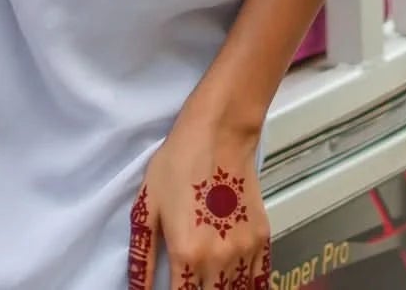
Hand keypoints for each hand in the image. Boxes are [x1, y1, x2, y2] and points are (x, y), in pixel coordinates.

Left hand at [129, 109, 270, 289]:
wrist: (220, 132)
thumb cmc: (178, 164)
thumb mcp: (148, 207)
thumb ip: (143, 258)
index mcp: (186, 254)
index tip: (174, 288)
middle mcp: (218, 260)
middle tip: (189, 283)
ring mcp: (244, 251)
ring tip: (207, 280)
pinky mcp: (262, 239)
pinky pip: (259, 280)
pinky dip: (247, 287)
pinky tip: (234, 283)